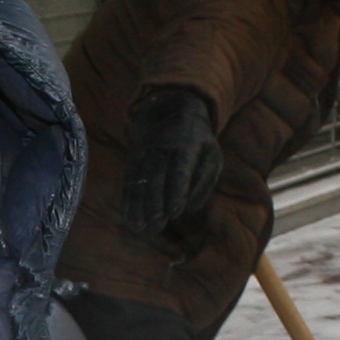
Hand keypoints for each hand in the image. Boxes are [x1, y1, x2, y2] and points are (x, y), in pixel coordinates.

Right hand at [119, 87, 221, 239]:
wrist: (171, 112)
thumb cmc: (198, 143)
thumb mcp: (211, 156)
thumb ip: (204, 181)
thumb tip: (191, 208)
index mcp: (186, 145)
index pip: (180, 169)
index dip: (176, 191)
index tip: (174, 212)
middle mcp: (162, 148)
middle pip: (156, 176)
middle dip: (154, 202)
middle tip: (155, 226)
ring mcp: (145, 153)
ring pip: (139, 179)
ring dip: (137, 205)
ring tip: (137, 227)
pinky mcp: (133, 159)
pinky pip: (129, 181)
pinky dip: (127, 200)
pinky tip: (127, 219)